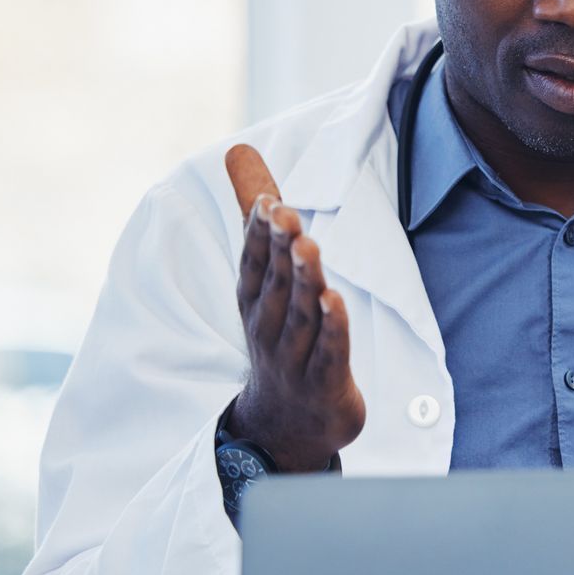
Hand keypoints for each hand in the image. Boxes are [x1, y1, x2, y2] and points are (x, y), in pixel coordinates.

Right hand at [222, 144, 364, 471]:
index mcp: (255, 300)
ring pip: (300, 315)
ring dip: (303, 280)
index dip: (259, 234)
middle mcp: (269, 327)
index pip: (254, 263)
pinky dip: (331, 329)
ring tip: (308, 246)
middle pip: (276, 284)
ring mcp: (295, 358)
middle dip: (280, 248)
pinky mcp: (325, 383)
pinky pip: (328, 352)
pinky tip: (335, 302)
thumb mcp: (266, 277)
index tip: (269, 201)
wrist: (288, 425)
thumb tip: (238, 149)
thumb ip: (259, 216)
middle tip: (286, 213)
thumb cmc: (281, 335)